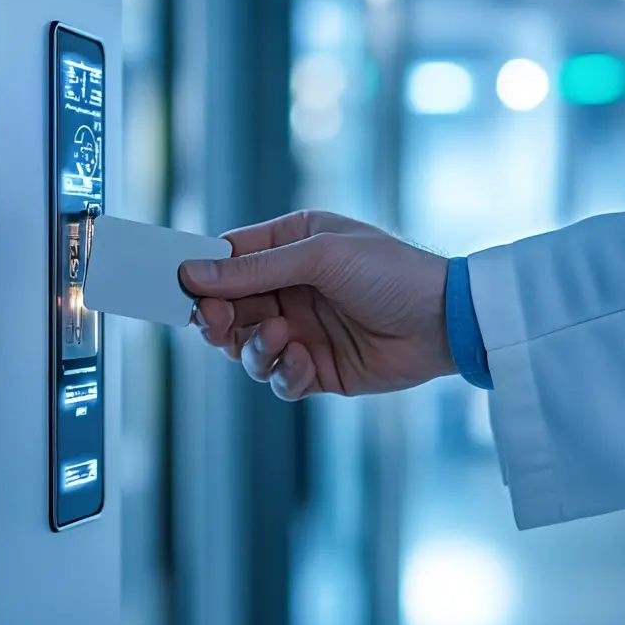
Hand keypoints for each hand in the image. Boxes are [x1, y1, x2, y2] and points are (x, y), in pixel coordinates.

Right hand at [179, 210, 454, 400]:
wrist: (447, 322)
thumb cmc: (391, 272)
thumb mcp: (320, 257)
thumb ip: (255, 268)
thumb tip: (193, 272)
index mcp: (290, 246)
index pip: (229, 258)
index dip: (201, 274)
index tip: (178, 287)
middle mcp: (291, 288)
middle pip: (229, 307)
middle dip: (219, 318)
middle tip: (218, 322)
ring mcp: (303, 329)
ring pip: (248, 347)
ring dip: (256, 348)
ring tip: (284, 340)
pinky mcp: (317, 368)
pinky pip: (279, 378)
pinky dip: (285, 373)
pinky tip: (308, 362)